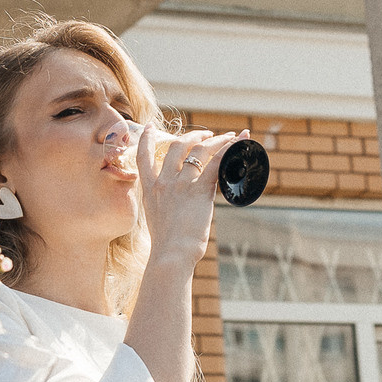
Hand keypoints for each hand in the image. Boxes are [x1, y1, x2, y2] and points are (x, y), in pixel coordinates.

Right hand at [132, 123, 241, 272]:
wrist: (170, 255)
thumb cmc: (167, 246)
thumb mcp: (159, 220)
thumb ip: (167, 205)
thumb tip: (182, 204)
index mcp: (150, 190)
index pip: (143, 157)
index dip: (147, 139)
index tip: (150, 127)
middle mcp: (164, 182)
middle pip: (176, 146)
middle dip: (192, 137)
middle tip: (206, 135)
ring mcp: (181, 185)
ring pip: (199, 151)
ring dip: (216, 141)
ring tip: (228, 139)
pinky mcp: (200, 191)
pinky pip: (216, 163)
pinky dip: (228, 151)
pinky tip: (238, 146)